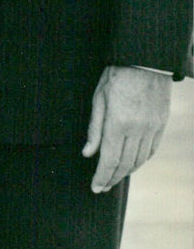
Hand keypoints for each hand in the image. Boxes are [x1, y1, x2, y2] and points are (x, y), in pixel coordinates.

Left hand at [82, 66, 170, 192]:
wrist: (145, 61)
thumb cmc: (116, 76)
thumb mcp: (99, 98)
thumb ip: (94, 128)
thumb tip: (88, 153)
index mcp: (118, 123)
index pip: (109, 159)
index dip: (101, 176)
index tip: (95, 188)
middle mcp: (137, 129)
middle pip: (124, 164)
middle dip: (112, 178)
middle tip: (102, 187)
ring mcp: (152, 128)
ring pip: (139, 160)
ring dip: (126, 172)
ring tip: (114, 178)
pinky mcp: (161, 125)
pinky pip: (151, 150)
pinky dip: (140, 161)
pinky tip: (132, 164)